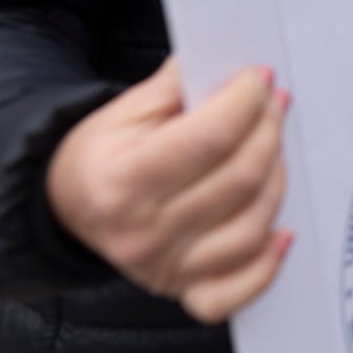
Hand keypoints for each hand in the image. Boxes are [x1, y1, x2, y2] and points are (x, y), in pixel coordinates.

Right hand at [45, 57, 291, 323]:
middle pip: (236, 180)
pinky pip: (237, 290)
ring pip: (248, 229)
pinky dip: (267, 264)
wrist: (69, 205)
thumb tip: (227, 62)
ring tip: (273, 148)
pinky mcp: (184, 289)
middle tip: (274, 103)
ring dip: (275, 181)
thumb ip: (178, 85)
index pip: (205, 139)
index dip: (243, 102)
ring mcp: (164, 268)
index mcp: (121, 181)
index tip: (260, 78)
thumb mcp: (125, 110)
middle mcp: (142, 233)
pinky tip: (283, 230)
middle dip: (267, 131)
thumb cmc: (102, 154)